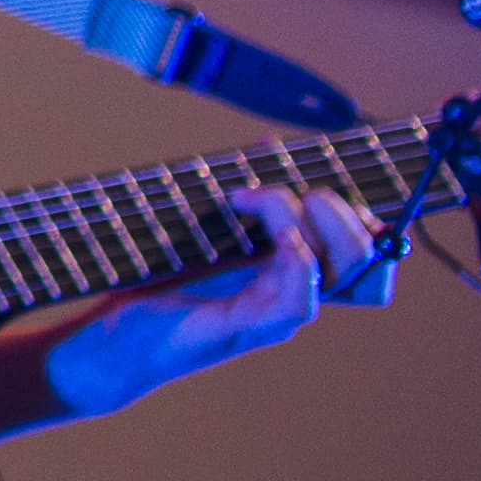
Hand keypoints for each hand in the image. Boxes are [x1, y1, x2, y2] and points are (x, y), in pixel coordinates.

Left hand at [58, 186, 386, 411]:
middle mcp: (291, 292)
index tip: (327, 184)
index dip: (366, 218)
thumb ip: (240, 192)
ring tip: (264, 201)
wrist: (114, 338)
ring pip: (341, 272)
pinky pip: (300, 303)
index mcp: (288, 268)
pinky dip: (299, 264)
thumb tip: (271, 143)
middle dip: (344, 210)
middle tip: (297, 190)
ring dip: (312, 223)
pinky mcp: (248, 329)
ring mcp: (274, 313)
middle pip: (366, 258)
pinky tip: (279, 240)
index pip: (364, 250)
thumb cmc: (153, 281)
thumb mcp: (200, 224)